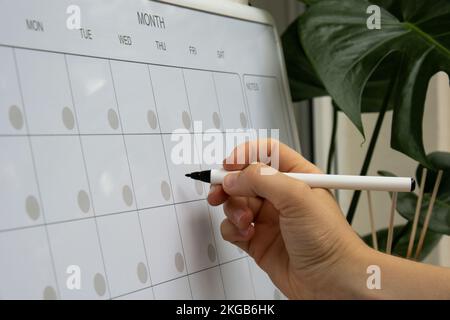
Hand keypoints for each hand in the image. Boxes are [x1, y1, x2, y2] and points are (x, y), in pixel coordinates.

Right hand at [207, 139, 367, 298]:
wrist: (332, 282)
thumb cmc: (329, 240)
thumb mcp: (298, 198)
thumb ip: (262, 180)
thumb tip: (233, 177)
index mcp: (295, 177)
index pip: (265, 153)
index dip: (245, 154)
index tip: (230, 164)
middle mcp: (280, 195)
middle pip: (244, 177)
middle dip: (229, 183)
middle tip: (220, 191)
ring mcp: (267, 218)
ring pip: (235, 202)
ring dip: (232, 209)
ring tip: (244, 220)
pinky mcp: (257, 239)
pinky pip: (232, 227)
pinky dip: (232, 229)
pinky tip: (246, 234)